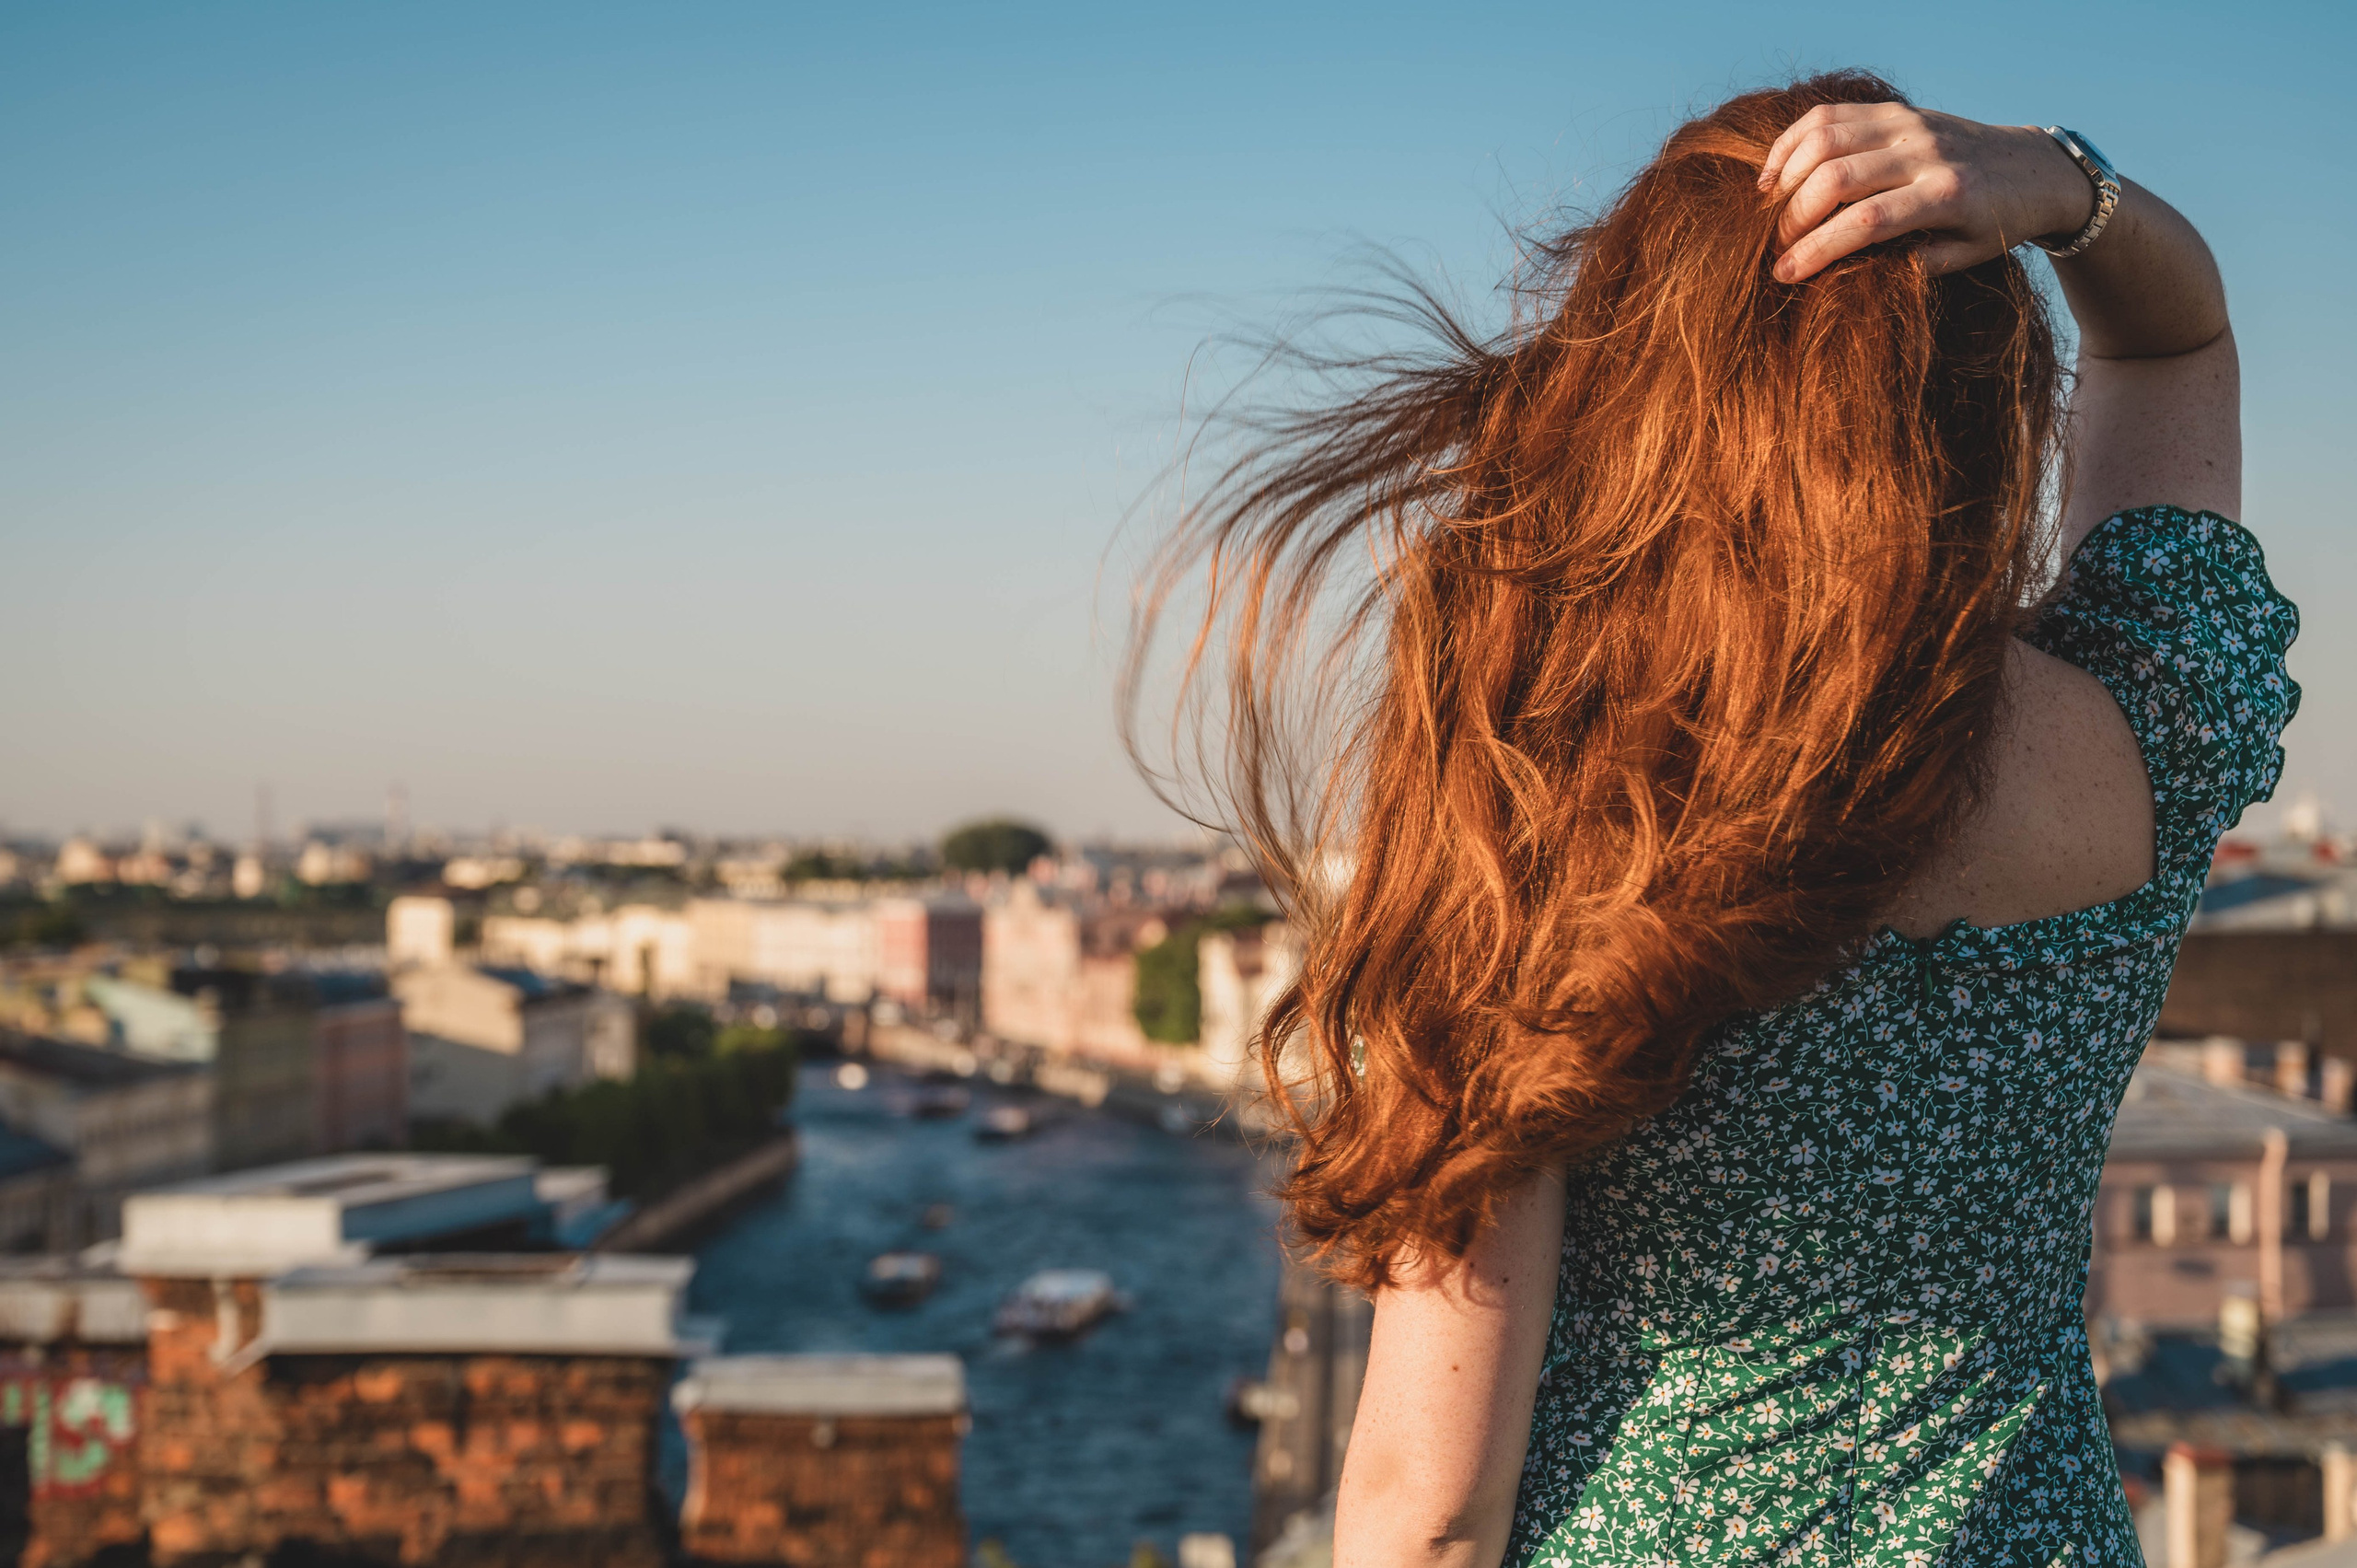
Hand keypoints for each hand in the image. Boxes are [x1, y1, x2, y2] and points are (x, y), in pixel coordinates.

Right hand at [1758, 103, 2095, 282]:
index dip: (1817, 249)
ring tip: (1770, 210)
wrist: (2033, 167)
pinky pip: (1830, 114)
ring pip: (1825, 138)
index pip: (1866, 223)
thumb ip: (1911, 265)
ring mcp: (1908, 123)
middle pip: (1837, 177)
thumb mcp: (1965, 256)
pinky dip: (1793, 141)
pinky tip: (1776, 173)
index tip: (1784, 274)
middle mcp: (1924, 152)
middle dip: (1794, 216)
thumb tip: (1845, 272)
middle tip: (1776, 247)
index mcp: (1946, 195)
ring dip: (1786, 177)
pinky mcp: (1896, 108)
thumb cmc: (1996, 222)